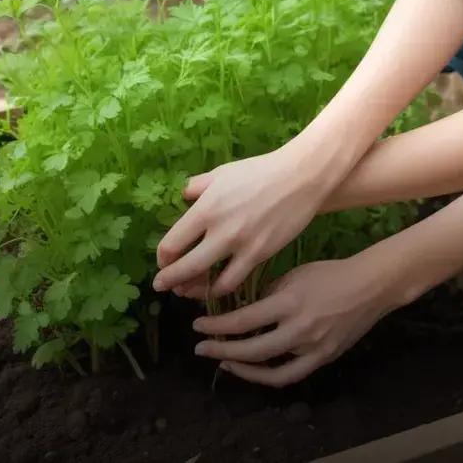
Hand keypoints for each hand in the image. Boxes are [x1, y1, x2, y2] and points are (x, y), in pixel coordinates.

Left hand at [153, 145, 332, 296]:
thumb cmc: (259, 171)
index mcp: (205, 208)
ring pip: (209, 281)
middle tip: (161, 286)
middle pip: (185, 267)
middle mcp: (220, 231)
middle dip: (169, 280)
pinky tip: (216, 289)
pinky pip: (234, 281)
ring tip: (187, 292)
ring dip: (194, 290)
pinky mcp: (260, 255)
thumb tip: (183, 197)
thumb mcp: (221, 173)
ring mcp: (241, 246)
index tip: (162, 261)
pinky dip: (221, 289)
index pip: (171, 243)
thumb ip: (197, 187)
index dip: (162, 258)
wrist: (300, 178)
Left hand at [192, 256, 400, 386]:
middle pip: (251, 349)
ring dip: (242, 368)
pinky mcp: (324, 359)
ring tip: (223, 362)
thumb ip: (267, 293)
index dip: (216, 326)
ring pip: (269, 370)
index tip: (197, 325)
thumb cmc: (329, 273)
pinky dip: (268, 376)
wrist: (371, 286)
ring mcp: (313, 348)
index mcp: (289, 301)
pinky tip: (253, 370)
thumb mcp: (294, 274)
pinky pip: (290, 375)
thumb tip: (239, 308)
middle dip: (221, 350)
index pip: (244, 319)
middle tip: (201, 347)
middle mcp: (300, 328)